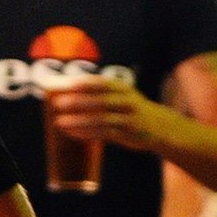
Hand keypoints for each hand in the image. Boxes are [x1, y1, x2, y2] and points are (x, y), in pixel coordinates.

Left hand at [45, 77, 170, 151]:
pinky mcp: (128, 134)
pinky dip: (87, 133)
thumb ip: (95, 95)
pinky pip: (105, 133)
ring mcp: (128, 118)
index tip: (63, 85)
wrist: (159, 126)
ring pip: (101, 119)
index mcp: (120, 87)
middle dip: (78, 101)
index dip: (79, 83)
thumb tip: (61, 94)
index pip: (98, 82)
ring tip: (60, 122)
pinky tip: (72, 133)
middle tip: (57, 103)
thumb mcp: (118, 95)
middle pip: (100, 99)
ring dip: (79, 121)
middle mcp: (126, 100)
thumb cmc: (129, 108)